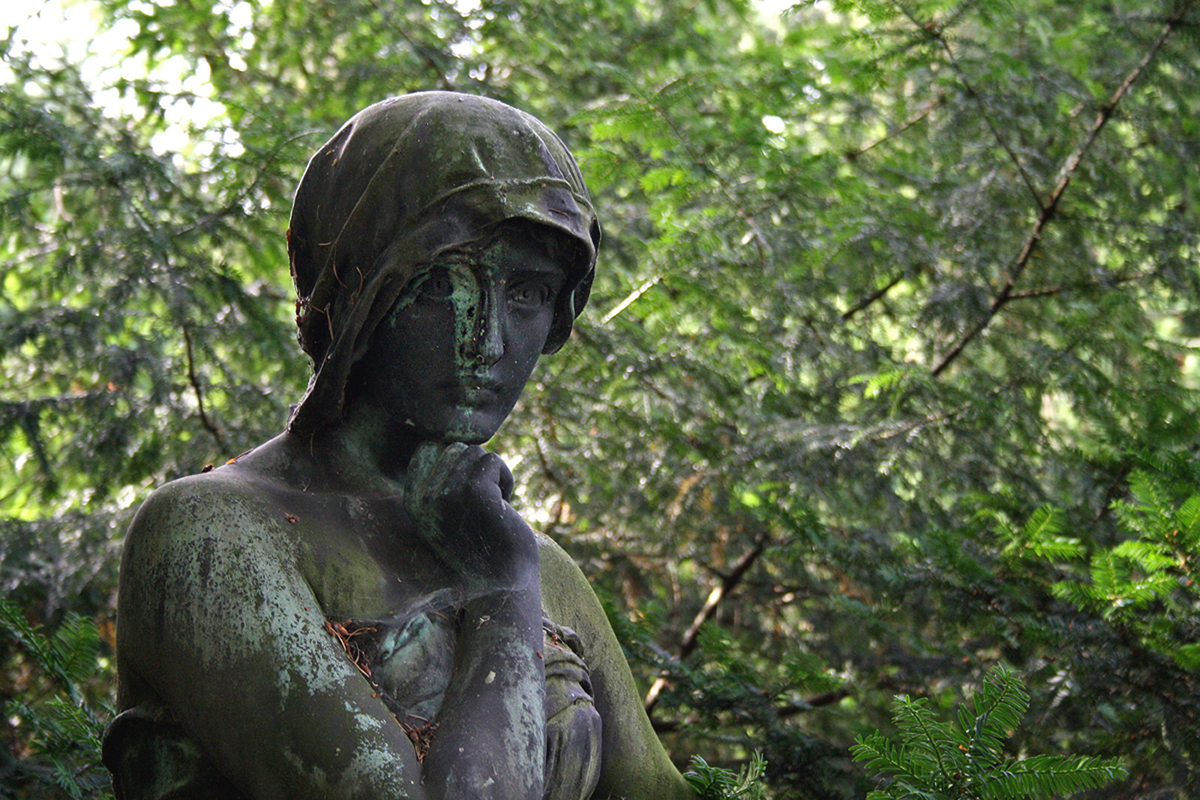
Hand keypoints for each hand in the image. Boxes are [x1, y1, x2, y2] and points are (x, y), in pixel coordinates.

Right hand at [404, 441, 537, 593]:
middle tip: (483, 504)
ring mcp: (447, 494)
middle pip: (455, 448)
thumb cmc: (482, 543)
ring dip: (492, 475)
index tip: (467, 494)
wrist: (503, 581)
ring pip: (475, 452)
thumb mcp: (448, 513)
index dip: (456, 463)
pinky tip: (504, 505)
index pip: (428, 449)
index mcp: (412, 501)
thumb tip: (453, 443)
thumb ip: (441, 481)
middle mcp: (424, 497)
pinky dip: (506, 478)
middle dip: (476, 470)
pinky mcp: (474, 492)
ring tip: (492, 506)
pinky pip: (492, 460)